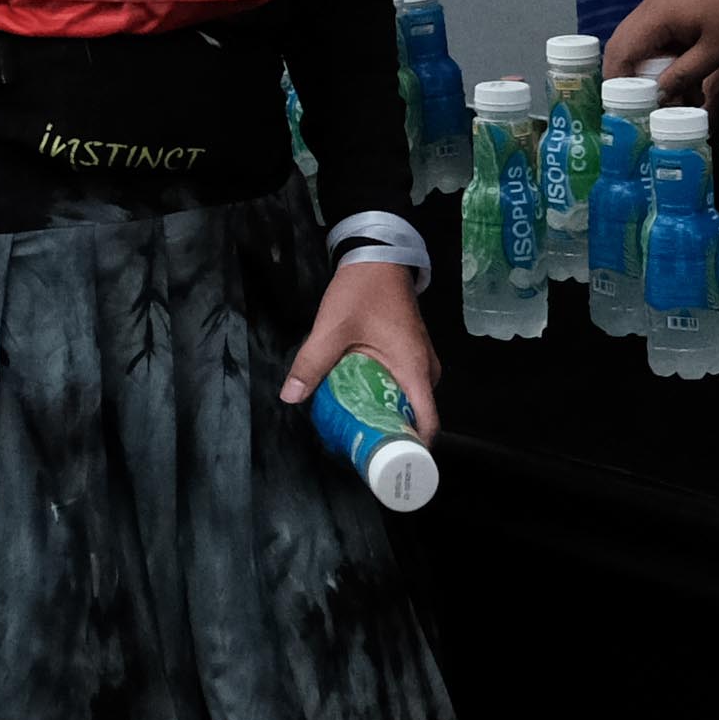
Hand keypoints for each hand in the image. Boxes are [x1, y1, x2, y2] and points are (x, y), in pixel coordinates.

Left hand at [279, 251, 439, 433]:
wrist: (378, 255)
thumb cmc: (363, 291)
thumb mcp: (332, 329)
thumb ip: (312, 363)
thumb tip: (291, 397)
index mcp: (415, 369)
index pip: (427, 424)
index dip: (410, 450)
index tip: (385, 464)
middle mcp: (426, 370)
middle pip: (417, 417)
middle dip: (391, 436)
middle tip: (360, 448)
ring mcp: (421, 361)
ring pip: (410, 402)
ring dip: (387, 416)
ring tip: (356, 428)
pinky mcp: (412, 353)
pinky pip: (405, 386)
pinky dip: (387, 398)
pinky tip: (360, 401)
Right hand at [605, 0, 718, 101]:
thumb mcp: (715, 51)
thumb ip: (683, 74)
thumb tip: (659, 95)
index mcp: (655, 17)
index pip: (619, 52)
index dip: (617, 81)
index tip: (626, 107)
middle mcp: (650, 8)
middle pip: (625, 48)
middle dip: (635, 80)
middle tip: (649, 106)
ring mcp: (662, 5)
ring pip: (645, 45)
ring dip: (657, 72)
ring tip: (682, 100)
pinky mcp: (675, 6)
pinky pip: (661, 36)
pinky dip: (669, 59)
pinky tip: (691, 80)